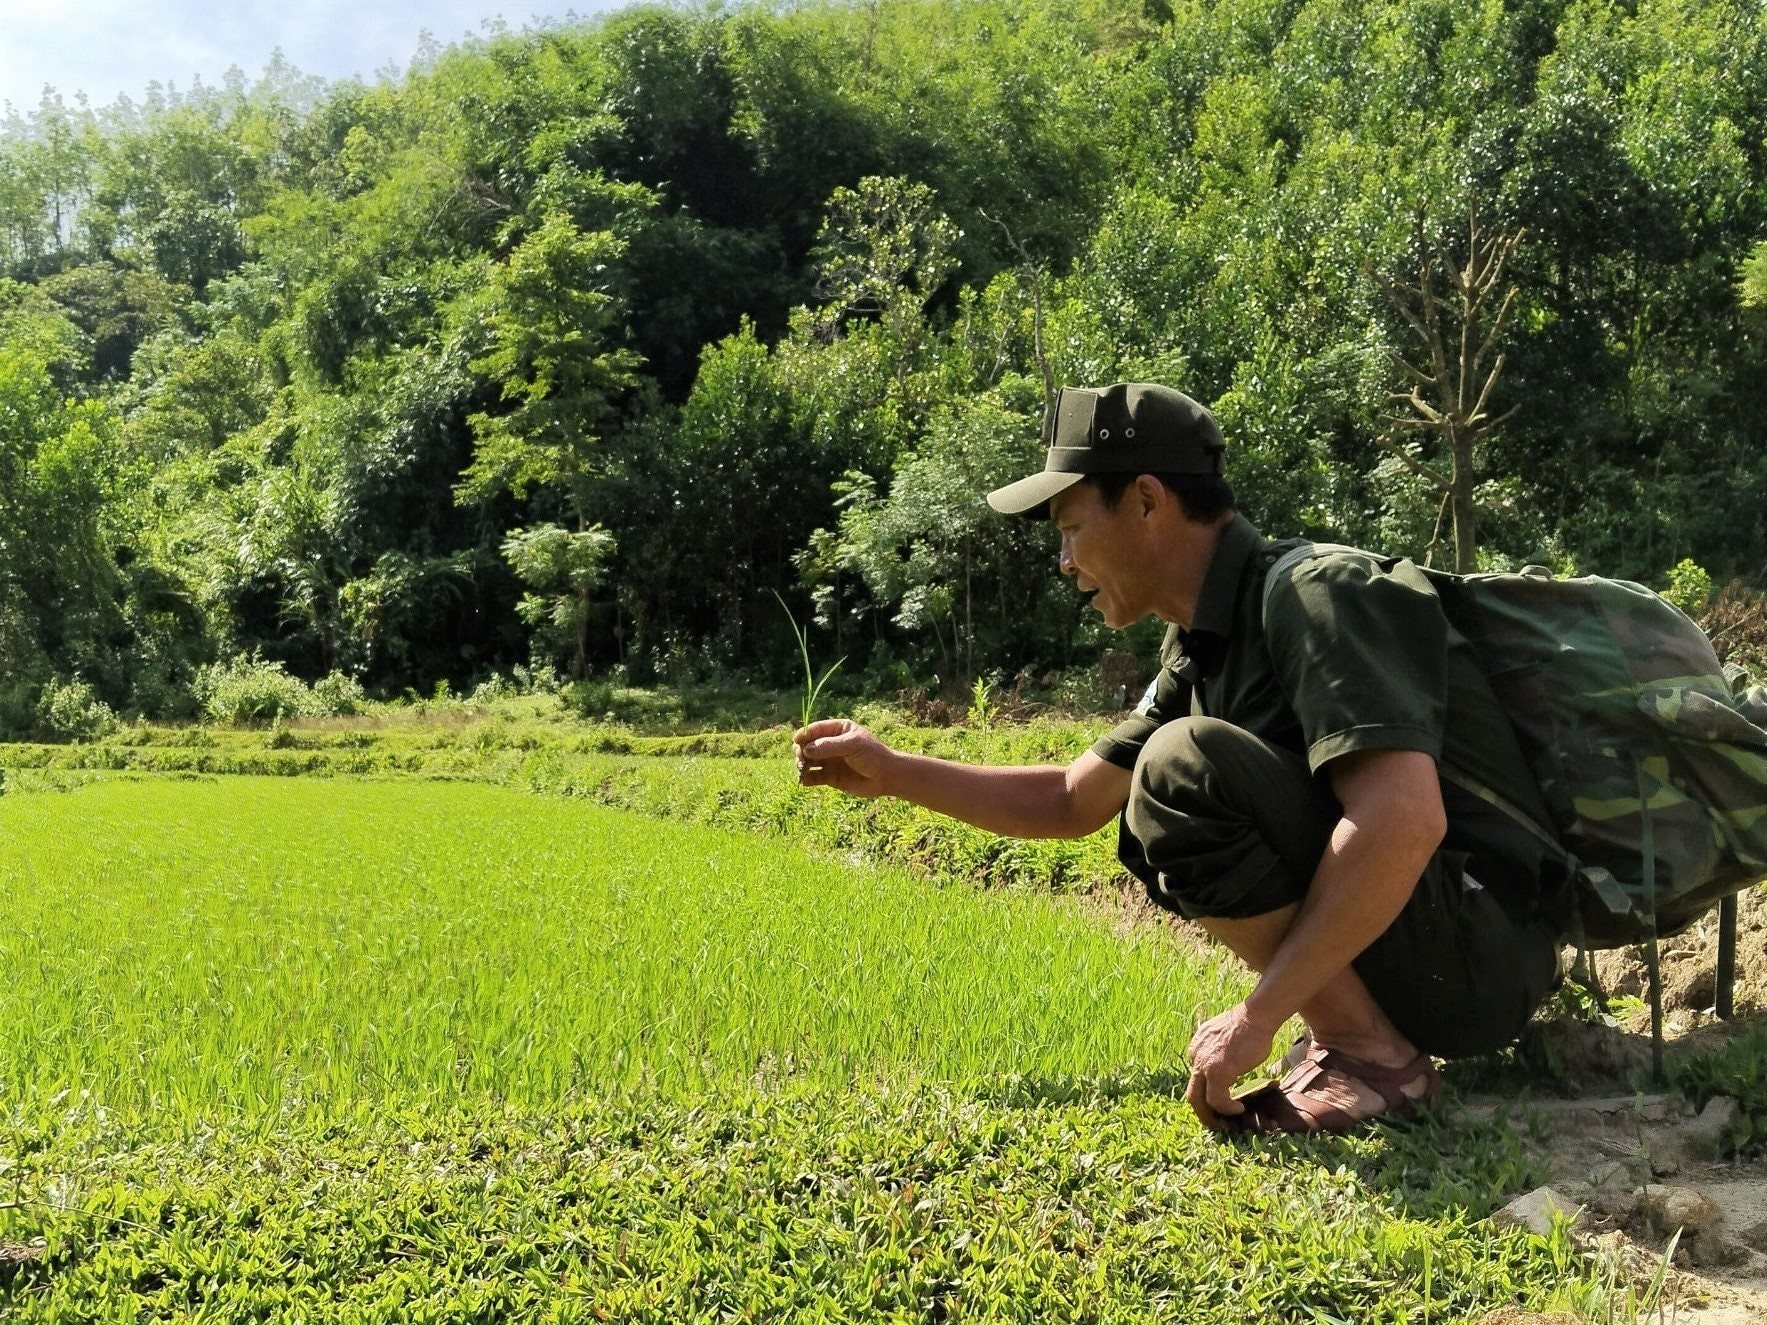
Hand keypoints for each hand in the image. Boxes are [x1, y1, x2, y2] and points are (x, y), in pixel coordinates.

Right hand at [793, 719, 895, 798]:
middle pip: (808, 745)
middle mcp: (831, 744)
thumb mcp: (852, 745)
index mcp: (838, 729)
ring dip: (801, 764)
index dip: (804, 734)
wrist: (886, 777)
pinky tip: (804, 781)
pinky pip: (813, 777)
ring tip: (802, 769)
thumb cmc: (873, 755)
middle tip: (801, 757)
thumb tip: (806, 749)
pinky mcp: (830, 777)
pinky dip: (806, 778)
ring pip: (808, 761)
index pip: (816, 729)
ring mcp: (830, 761)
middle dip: (801, 750)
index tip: (796, 741)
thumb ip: (829, 746)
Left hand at [1184, 1001, 1278, 1128]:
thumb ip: (1221, 1054)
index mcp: (1197, 1048)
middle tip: (1215, 1122)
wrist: (1255, 1016)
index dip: (1207, 1093)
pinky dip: (1226, 1108)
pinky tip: (1238, 1109)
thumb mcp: (1227, 1040)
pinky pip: (1216, 1099)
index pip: (1197, 1077)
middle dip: (1202, 1111)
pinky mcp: (1217, 1072)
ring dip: (1210, 1115)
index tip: (1219, 1103)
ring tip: (1224, 1123)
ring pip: (1198, 1099)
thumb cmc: (1250, 1026)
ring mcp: (1204, 1065)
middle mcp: (1196, 1056)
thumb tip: (1232, 1068)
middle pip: (1191, 1091)